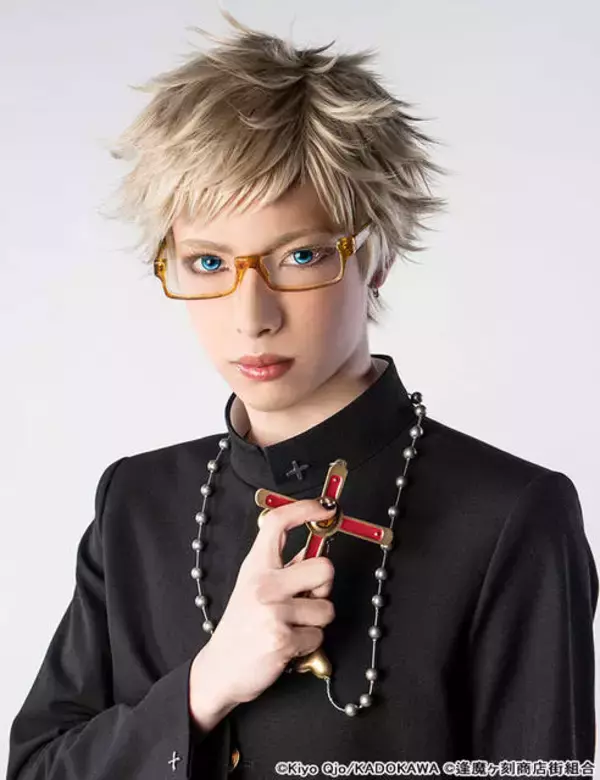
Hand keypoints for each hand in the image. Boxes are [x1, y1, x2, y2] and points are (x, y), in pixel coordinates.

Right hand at [189, 498, 335, 720]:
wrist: (220, 669)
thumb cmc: (241, 627)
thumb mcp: (253, 587)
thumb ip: (283, 568)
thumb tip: (312, 549)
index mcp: (256, 566)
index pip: (278, 523)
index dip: (305, 509)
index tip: (325, 508)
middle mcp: (263, 584)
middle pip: (324, 568)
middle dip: (324, 588)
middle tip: (306, 600)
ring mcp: (272, 611)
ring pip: (326, 608)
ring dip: (315, 622)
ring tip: (291, 626)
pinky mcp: (282, 639)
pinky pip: (318, 635)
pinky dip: (308, 644)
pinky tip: (287, 644)